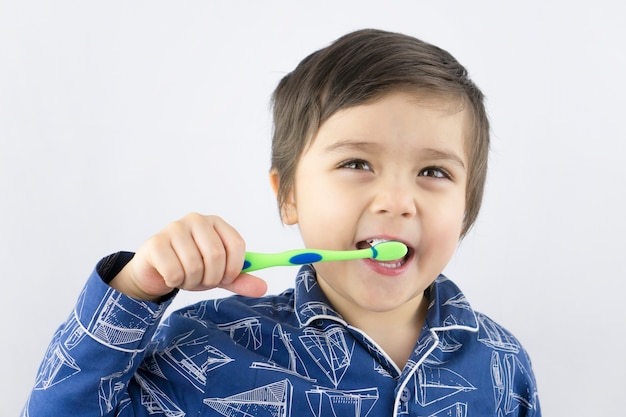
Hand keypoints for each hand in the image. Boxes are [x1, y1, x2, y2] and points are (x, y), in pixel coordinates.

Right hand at [110, 213, 266, 300]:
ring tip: (186, 277)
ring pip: (194, 266)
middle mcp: (196, 220)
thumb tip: (263, 288)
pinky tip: (170, 276)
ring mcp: (174, 228)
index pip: (237, 244)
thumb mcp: (218, 275)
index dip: (234, 268)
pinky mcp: (156, 242)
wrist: (156, 272)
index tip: (226, 278)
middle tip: (203, 280)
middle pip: (216, 255)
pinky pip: (174, 272)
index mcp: (216, 223)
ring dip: (192, 282)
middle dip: (212, 277)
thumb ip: (239, 280)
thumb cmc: (190, 267)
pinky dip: (175, 282)